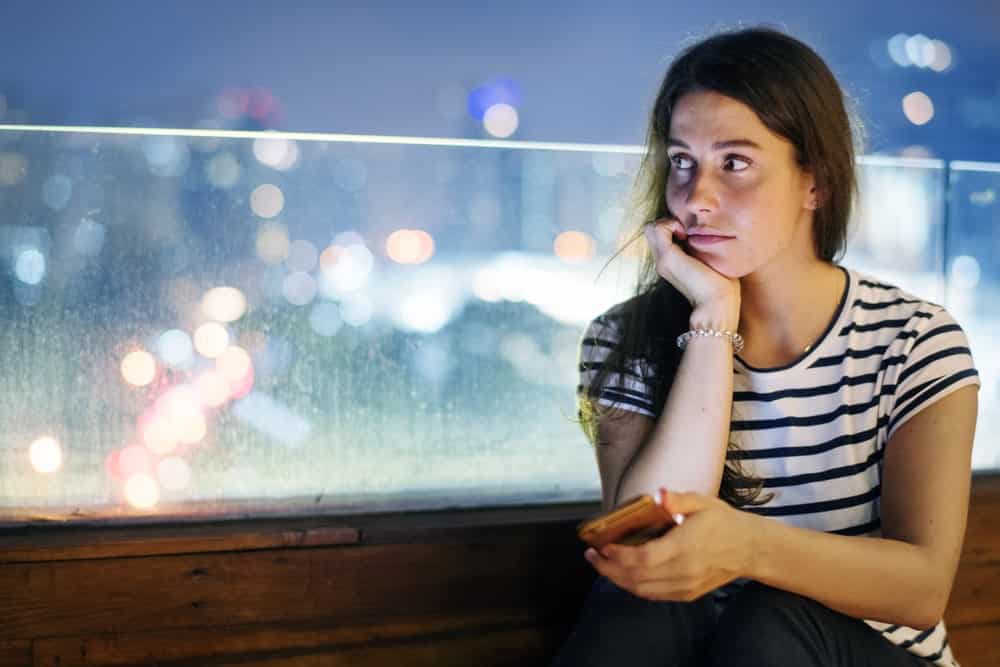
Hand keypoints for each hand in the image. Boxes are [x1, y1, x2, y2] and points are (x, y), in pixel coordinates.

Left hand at [583, 488, 755, 601]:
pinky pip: (654, 595)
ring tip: (602, 564)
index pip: (643, 559)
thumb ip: (677, 499)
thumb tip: (658, 493)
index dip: (618, 555)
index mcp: (685, 547)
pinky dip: (634, 587)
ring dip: (617, 579)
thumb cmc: (724, 522)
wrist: (750, 549)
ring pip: (642, 590)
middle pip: (636, 578)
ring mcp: (685, 586)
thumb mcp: (702, 502)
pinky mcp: (688, 594)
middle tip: (591, 555)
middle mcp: (683, 571)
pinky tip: (623, 575)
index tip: (601, 545)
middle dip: (608, 568)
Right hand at [643, 218, 739, 325]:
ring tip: (686, 232)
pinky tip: (686, 234)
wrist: (717, 306)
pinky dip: (670, 224)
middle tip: (688, 231)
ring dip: (668, 222)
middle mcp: (661, 261)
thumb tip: (711, 235)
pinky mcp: (667, 258)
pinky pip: (657, 228)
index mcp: (671, 263)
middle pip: (652, 229)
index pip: (659, 235)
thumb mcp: (709, 263)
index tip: (691, 233)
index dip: (672, 227)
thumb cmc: (721, 286)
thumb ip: (702, 250)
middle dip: (669, 222)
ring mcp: (662, 260)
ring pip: (652, 227)